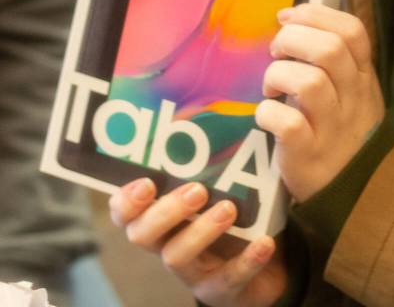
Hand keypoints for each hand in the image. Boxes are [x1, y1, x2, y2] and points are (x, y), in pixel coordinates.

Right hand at [109, 178, 287, 306]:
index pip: (124, 213)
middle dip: (166, 211)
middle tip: (196, 190)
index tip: (146, 183)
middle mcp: (167, 245)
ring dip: (202, 231)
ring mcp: (192, 272)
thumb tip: (210, 104)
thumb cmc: (234, 215)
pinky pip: (229, 280)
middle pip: (144, 235)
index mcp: (159, 218)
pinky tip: (264, 242)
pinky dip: (247, 260)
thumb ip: (209, 161)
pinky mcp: (220, 291)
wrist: (269, 266)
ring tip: (229, 208)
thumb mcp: (219, 188)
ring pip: (178, 257)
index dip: (126, 201)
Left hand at [256, 3, 384, 201]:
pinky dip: (268, 113)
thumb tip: (289, 18)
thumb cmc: (343, 128)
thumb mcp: (352, 89)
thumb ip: (333, 56)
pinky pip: (288, 123)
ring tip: (271, 87)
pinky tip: (266, 115)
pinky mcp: (309, 154)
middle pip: (329, 49)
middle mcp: (352, 97)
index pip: (351, 30)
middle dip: (292, 39)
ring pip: (310, 83)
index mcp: (362, 75)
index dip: (315, 14)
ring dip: (278, 75)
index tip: (287, 17)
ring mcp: (332, 127)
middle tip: (276, 52)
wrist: (358, 190)